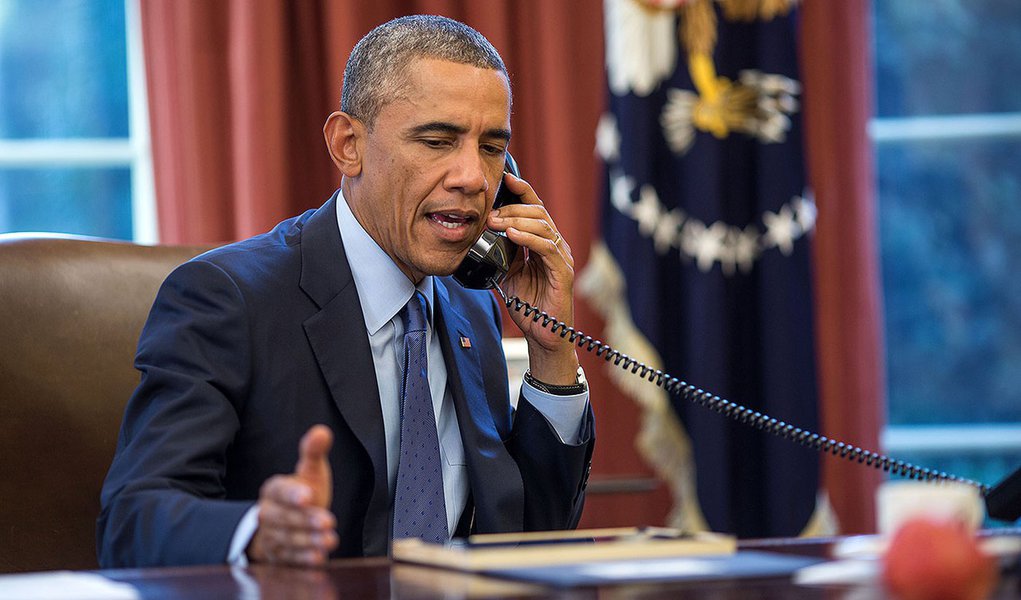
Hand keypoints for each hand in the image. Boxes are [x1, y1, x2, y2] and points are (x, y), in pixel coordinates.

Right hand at [246, 425, 338, 566]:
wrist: (289, 523)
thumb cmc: (302, 494)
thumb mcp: (309, 472)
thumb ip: (313, 453)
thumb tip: (321, 431)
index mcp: (273, 490)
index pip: (279, 490)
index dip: (292, 494)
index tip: (308, 495)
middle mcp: (268, 513)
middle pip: (283, 518)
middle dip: (305, 520)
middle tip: (328, 521)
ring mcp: (271, 536)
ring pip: (287, 540)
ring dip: (308, 541)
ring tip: (330, 540)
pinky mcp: (279, 556)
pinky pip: (289, 559)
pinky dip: (303, 559)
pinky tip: (318, 557)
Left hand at [487, 173, 579, 384]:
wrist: (543, 334)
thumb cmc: (529, 304)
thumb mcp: (508, 273)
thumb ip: (500, 252)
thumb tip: (479, 234)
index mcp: (543, 243)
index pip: (535, 209)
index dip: (522, 191)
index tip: (505, 178)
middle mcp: (555, 246)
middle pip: (538, 213)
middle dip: (512, 207)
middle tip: (490, 212)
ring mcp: (561, 258)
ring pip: (543, 226)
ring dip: (516, 220)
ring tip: (496, 222)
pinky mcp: (563, 272)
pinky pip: (547, 248)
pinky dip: (528, 238)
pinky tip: (512, 234)